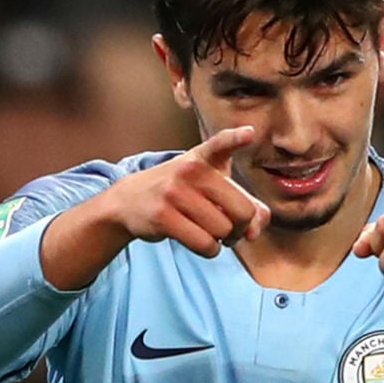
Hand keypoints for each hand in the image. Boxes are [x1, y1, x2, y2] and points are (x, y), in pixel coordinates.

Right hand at [104, 125, 270, 256]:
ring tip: (211, 232)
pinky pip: (205, 244)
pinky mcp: (163, 216)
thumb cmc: (181, 192)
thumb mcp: (210, 186)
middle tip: (231, 227)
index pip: (221, 143)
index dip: (236, 138)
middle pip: (242, 211)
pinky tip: (203, 242)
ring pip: (223, 230)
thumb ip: (242, 203)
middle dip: (242, 227)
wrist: (129, 200)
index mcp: (204, 157)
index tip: (249, 133)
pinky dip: (210, 250)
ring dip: (223, 240)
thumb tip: (254, 232)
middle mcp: (190, 170)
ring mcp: (174, 192)